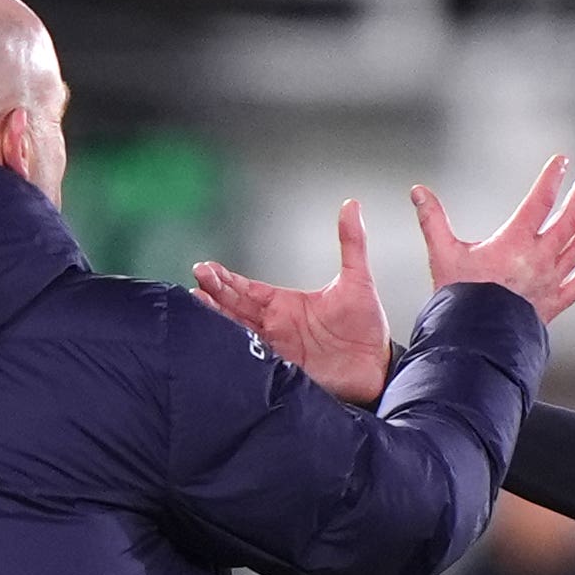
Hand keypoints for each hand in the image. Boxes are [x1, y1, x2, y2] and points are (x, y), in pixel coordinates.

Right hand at [193, 199, 391, 406]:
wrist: (376, 366)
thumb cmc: (366, 326)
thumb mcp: (358, 279)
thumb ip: (351, 242)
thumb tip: (351, 206)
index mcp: (286, 304)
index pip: (248, 289)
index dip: (226, 279)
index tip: (207, 268)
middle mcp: (277, 325)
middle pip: (236, 306)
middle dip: (215, 292)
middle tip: (198, 278)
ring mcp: (278, 347)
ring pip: (239, 330)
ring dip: (219, 316)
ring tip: (199, 302)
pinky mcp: (283, 368)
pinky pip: (254, 357)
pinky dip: (237, 347)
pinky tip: (222, 336)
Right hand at [410, 154, 574, 323]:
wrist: (474, 340)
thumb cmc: (458, 298)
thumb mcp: (442, 254)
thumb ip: (432, 220)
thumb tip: (417, 191)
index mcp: (515, 242)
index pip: (540, 200)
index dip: (553, 177)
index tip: (563, 161)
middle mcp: (539, 260)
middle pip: (569, 221)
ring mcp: (550, 282)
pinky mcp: (553, 304)